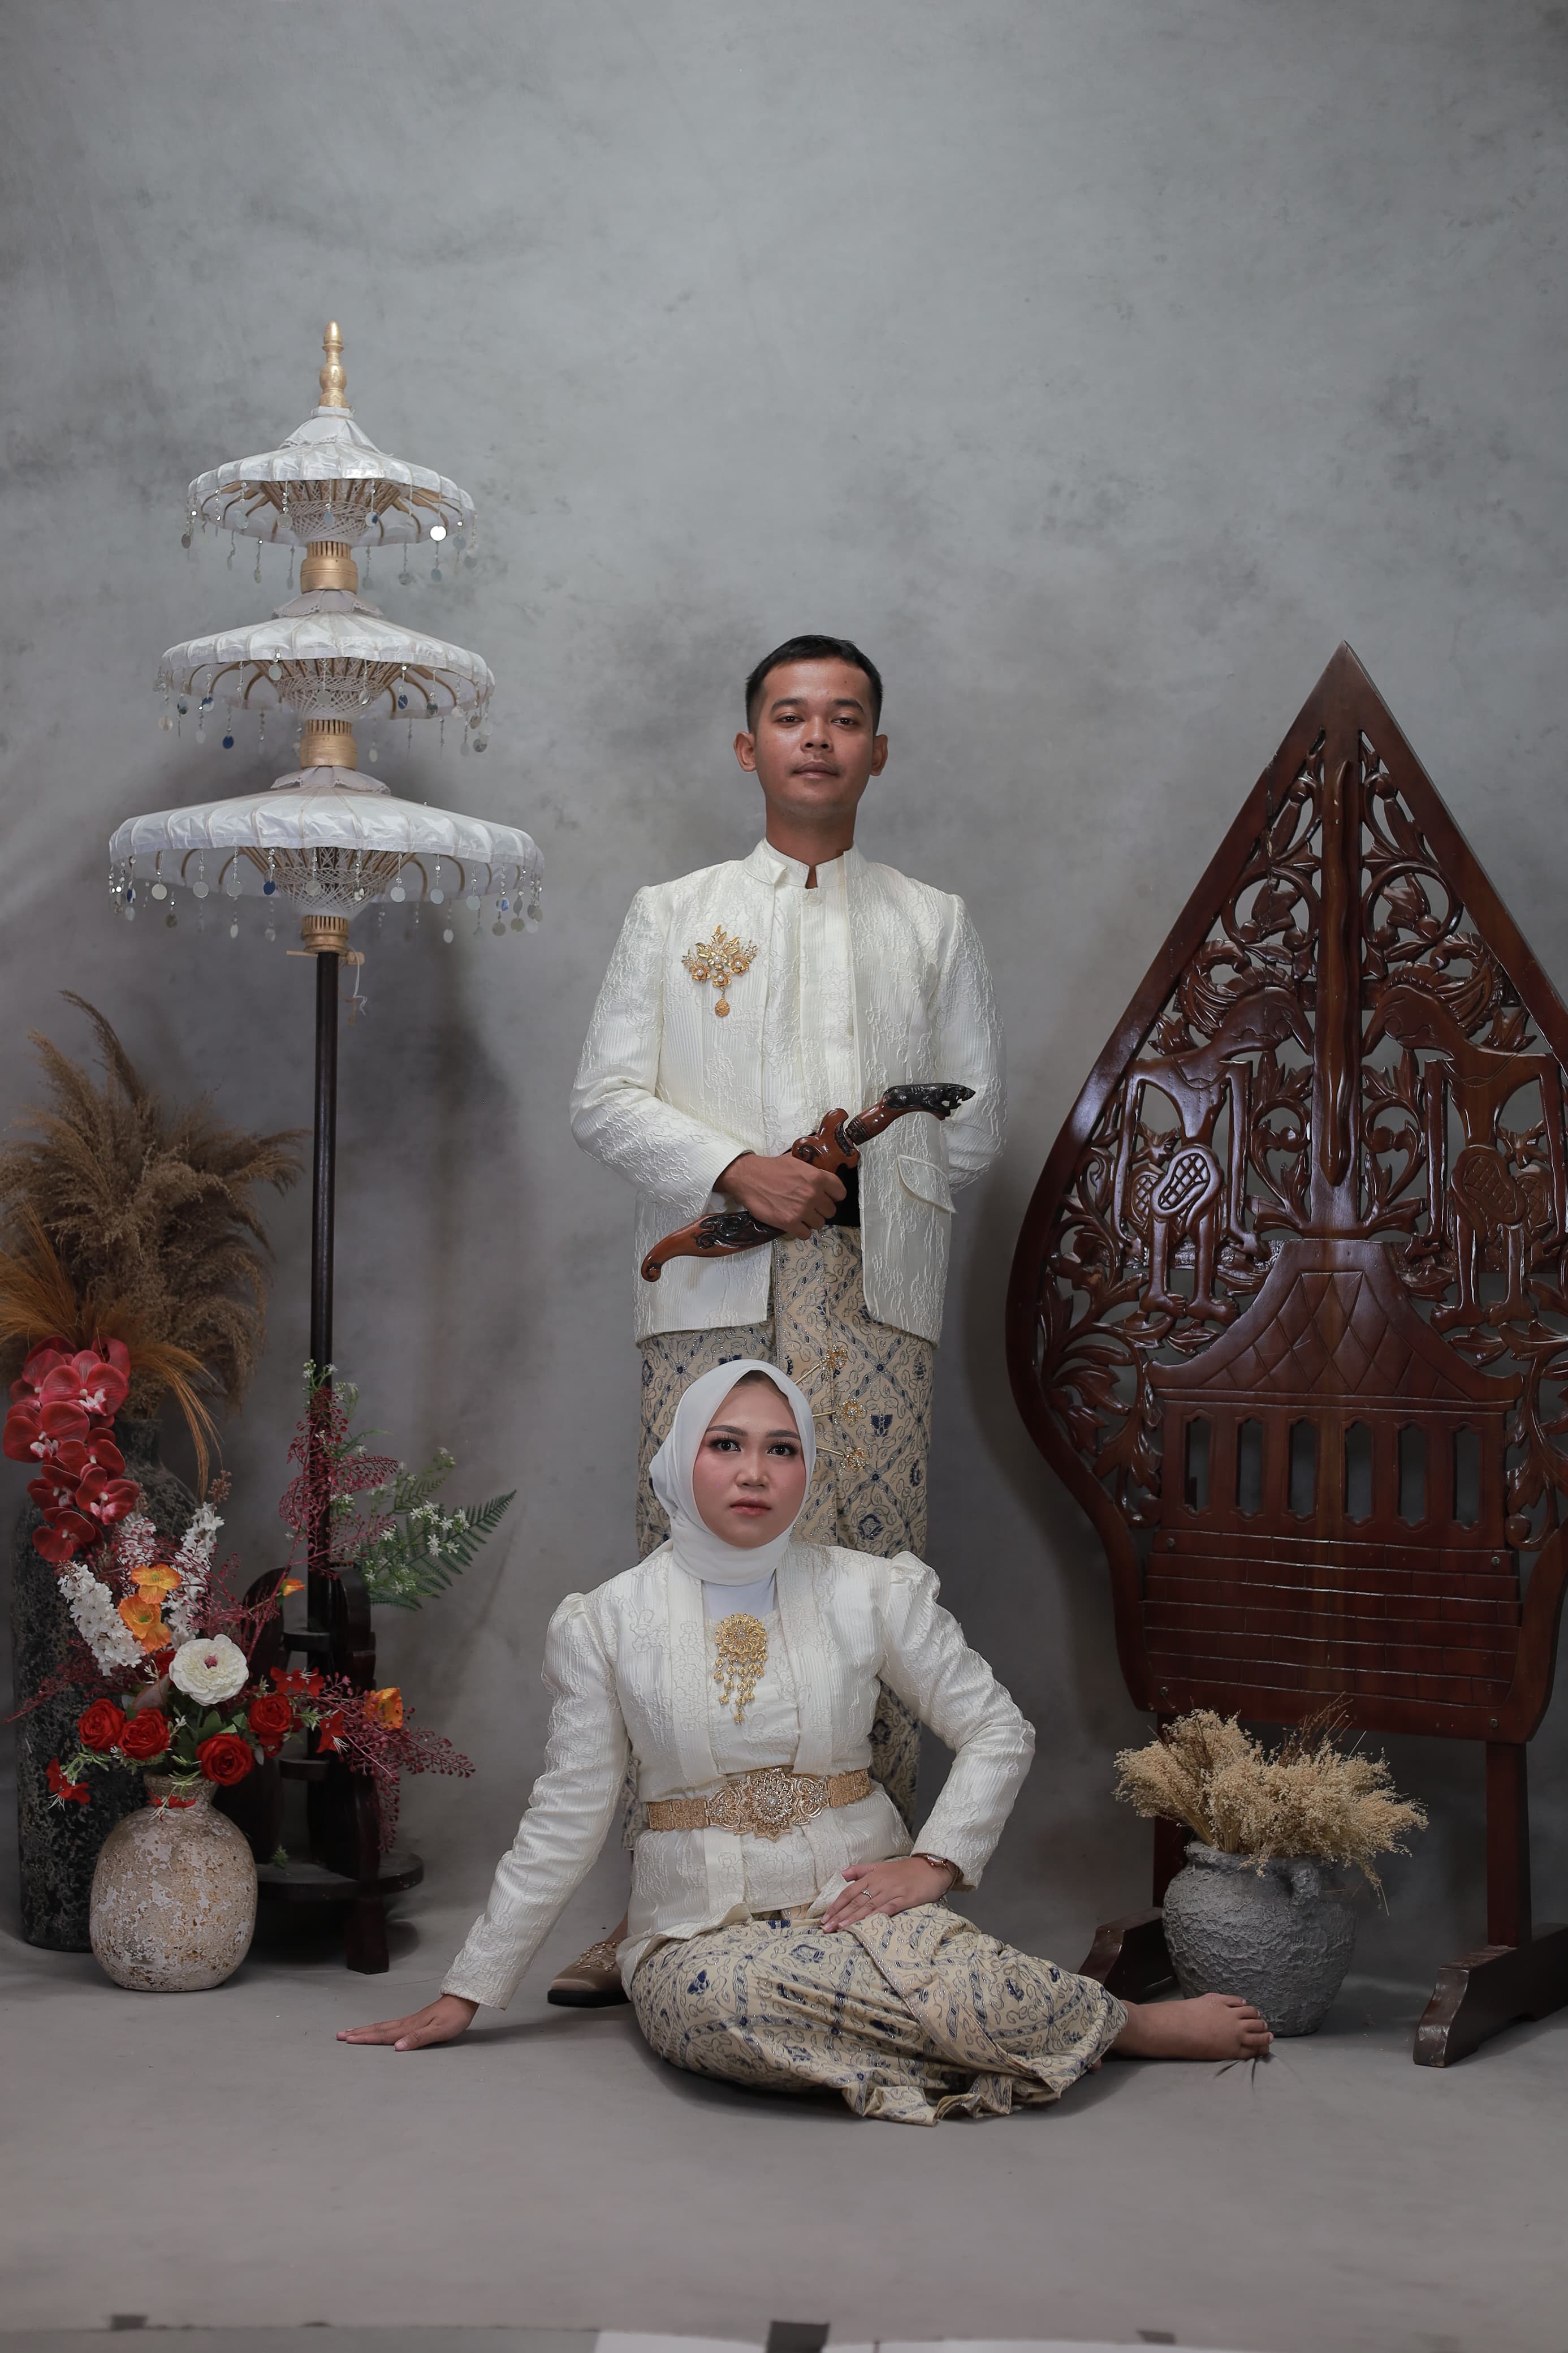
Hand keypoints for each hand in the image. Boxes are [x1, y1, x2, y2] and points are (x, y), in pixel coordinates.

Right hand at [337, 1993, 476, 2050]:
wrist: (464, 1999)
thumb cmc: (454, 2017)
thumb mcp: (439, 2031)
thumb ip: (418, 2039)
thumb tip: (397, 2047)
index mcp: (409, 2027)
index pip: (383, 2035)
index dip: (365, 2038)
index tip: (347, 2040)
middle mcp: (406, 2023)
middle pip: (378, 2029)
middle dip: (359, 2033)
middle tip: (340, 2035)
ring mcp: (410, 2021)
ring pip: (383, 2026)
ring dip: (366, 2030)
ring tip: (351, 2031)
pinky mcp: (415, 2021)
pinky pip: (390, 2025)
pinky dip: (379, 2028)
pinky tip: (377, 2030)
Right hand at [720, 1151, 845, 1235]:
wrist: (749, 1177)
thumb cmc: (771, 1168)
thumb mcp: (797, 1162)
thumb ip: (814, 1173)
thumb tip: (824, 1180)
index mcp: (817, 1177)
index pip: (840, 1193)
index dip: (834, 1196)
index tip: (827, 1197)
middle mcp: (812, 1194)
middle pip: (830, 1211)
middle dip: (821, 1209)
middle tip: (809, 1206)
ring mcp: (801, 1210)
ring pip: (819, 1223)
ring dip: (810, 1220)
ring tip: (799, 1214)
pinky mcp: (789, 1222)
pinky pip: (805, 1234)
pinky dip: (800, 1231)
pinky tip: (794, 1223)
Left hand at [820, 1856, 954, 1931]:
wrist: (930, 1869)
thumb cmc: (905, 1870)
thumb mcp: (881, 1867)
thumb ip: (860, 1870)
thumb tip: (841, 1874)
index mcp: (872, 1876)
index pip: (849, 1891)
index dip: (836, 1904)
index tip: (824, 1916)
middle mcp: (878, 1883)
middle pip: (855, 1900)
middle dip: (839, 1914)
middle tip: (825, 1928)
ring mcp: (890, 1891)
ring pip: (867, 1906)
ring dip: (851, 1918)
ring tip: (838, 1928)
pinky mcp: (902, 1900)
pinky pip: (885, 1909)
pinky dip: (872, 1917)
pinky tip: (864, 1925)